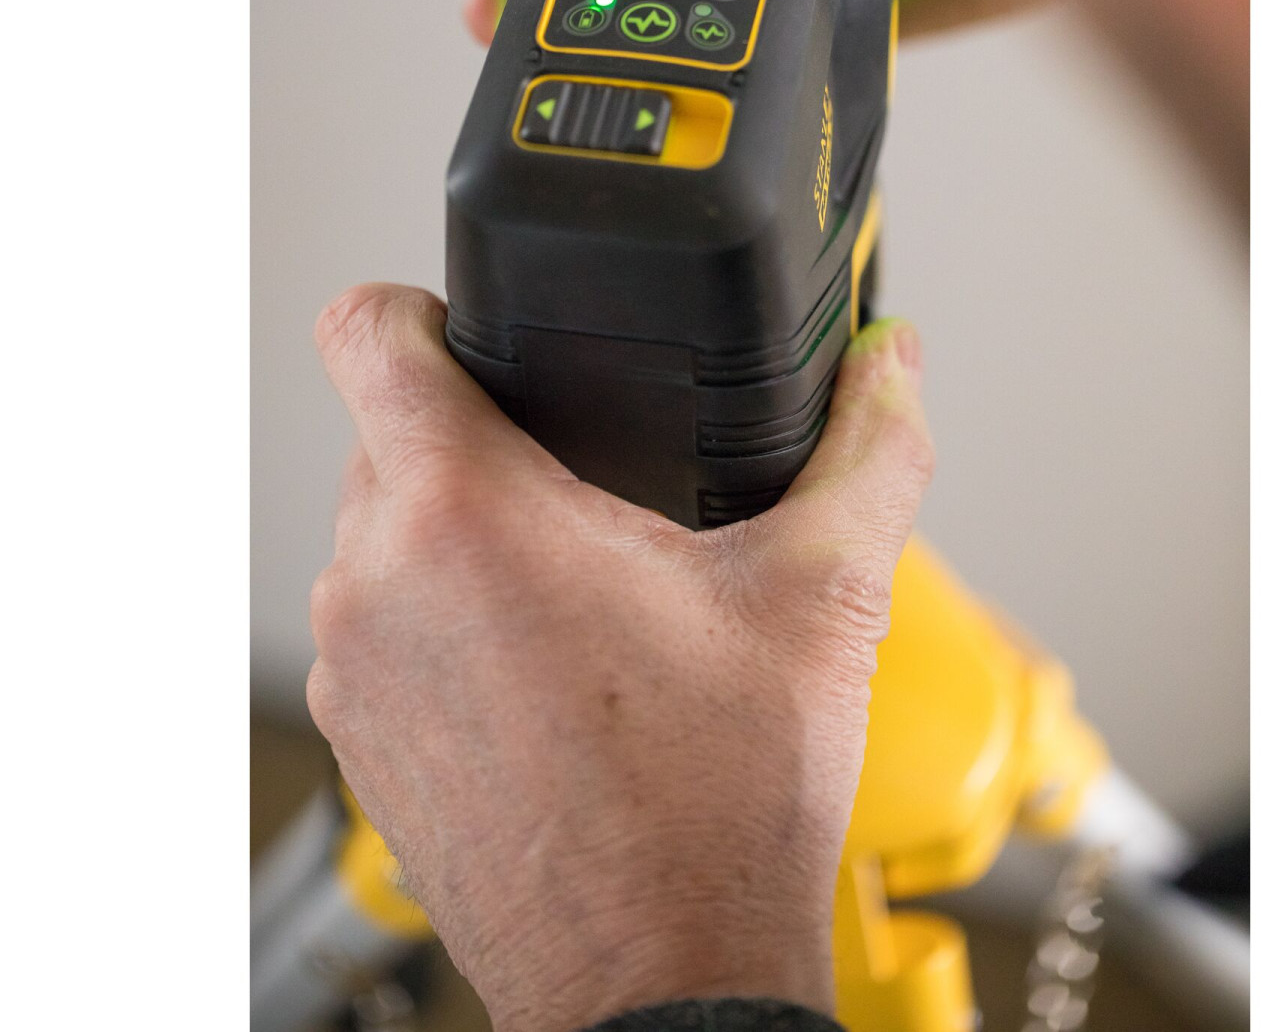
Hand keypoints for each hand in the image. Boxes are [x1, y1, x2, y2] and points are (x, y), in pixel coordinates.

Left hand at [307, 284, 933, 1029]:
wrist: (661, 980)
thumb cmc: (718, 807)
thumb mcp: (824, 596)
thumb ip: (870, 447)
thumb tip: (892, 365)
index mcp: (470, 513)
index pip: (368, 331)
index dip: (420, 304)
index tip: (477, 327)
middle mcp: (382, 581)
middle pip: (388, 431)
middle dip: (476, 429)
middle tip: (583, 472)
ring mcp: (361, 667)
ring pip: (383, 530)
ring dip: (460, 527)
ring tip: (576, 574)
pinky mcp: (364, 740)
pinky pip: (381, 620)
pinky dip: (445, 612)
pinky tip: (546, 657)